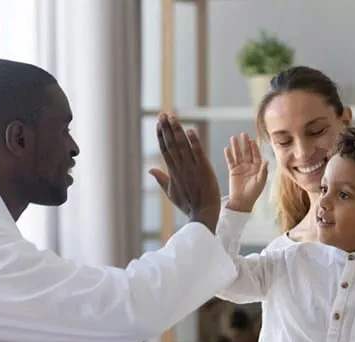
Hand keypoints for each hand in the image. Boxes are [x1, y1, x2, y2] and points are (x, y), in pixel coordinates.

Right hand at [149, 114, 219, 233]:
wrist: (203, 214)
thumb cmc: (188, 205)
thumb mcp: (171, 193)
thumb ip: (161, 179)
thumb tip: (150, 169)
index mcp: (173, 172)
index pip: (165, 149)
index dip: (162, 135)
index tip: (159, 123)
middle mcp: (180, 168)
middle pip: (172, 144)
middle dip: (167, 129)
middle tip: (163, 114)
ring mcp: (192, 168)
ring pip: (183, 146)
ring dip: (178, 131)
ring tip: (173, 117)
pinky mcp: (204, 170)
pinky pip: (198, 153)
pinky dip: (194, 142)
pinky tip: (190, 130)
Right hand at [224, 133, 268, 212]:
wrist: (242, 201)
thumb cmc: (253, 192)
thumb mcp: (260, 181)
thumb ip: (263, 170)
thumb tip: (266, 160)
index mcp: (257, 167)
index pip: (256, 155)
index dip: (254, 148)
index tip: (252, 140)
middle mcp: (249, 166)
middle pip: (246, 152)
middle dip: (245, 143)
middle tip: (243, 134)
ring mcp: (240, 167)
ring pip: (238, 155)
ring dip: (236, 146)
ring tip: (233, 138)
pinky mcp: (233, 171)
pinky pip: (230, 161)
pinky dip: (229, 155)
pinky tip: (227, 149)